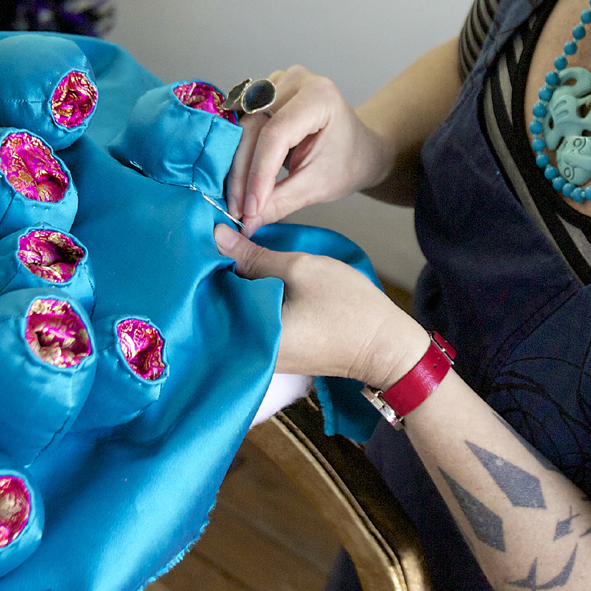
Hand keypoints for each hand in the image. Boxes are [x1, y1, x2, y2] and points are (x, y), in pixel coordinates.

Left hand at [213, 223, 425, 387]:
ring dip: (235, 286)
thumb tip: (215, 234)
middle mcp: (247, 352)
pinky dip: (250, 300)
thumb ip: (253, 255)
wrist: (385, 347)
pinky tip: (254, 278)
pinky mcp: (273, 353)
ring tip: (236, 254)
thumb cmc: (347, 307)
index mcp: (248, 334)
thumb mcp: (300, 269)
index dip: (206, 261)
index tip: (206, 235)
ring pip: (233, 313)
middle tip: (219, 240)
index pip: (208, 293)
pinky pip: (249, 322)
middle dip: (217, 274)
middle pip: (217, 306)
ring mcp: (261, 356)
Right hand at [222, 67, 393, 234]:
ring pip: (241, 126)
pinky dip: (236, 154)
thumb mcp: (318, 187)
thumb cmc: (347, 163)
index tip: (249, 210)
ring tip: (235, 200)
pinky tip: (235, 180)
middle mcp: (295, 80)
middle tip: (237, 211)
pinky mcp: (264, 93)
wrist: (358, 150)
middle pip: (253, 128)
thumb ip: (280, 202)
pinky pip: (241, 124)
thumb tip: (245, 223)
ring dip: (235, 165)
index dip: (258, 174)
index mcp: (319, 96)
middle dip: (243, 174)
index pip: (276, 134)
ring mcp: (277, 82)